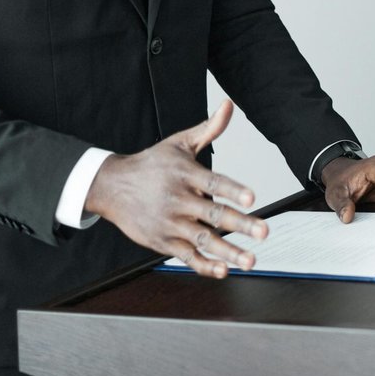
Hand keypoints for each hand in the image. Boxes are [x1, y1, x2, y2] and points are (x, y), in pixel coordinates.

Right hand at [85, 100, 268, 278]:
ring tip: (250, 259)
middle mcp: (178, 200)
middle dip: (240, 225)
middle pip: (213, 214)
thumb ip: (209, 128)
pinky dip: (204, 266)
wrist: (111, 186)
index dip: (233, 190)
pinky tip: (223, 270)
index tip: (252, 198)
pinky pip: (186, 257)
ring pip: (203, 240)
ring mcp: (170, 224)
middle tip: (263, 232)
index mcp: (185, 174)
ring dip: (228, 251)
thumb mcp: (179, 143)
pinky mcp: (162, 242)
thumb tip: (228, 105)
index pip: (214, 182)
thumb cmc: (151, 164)